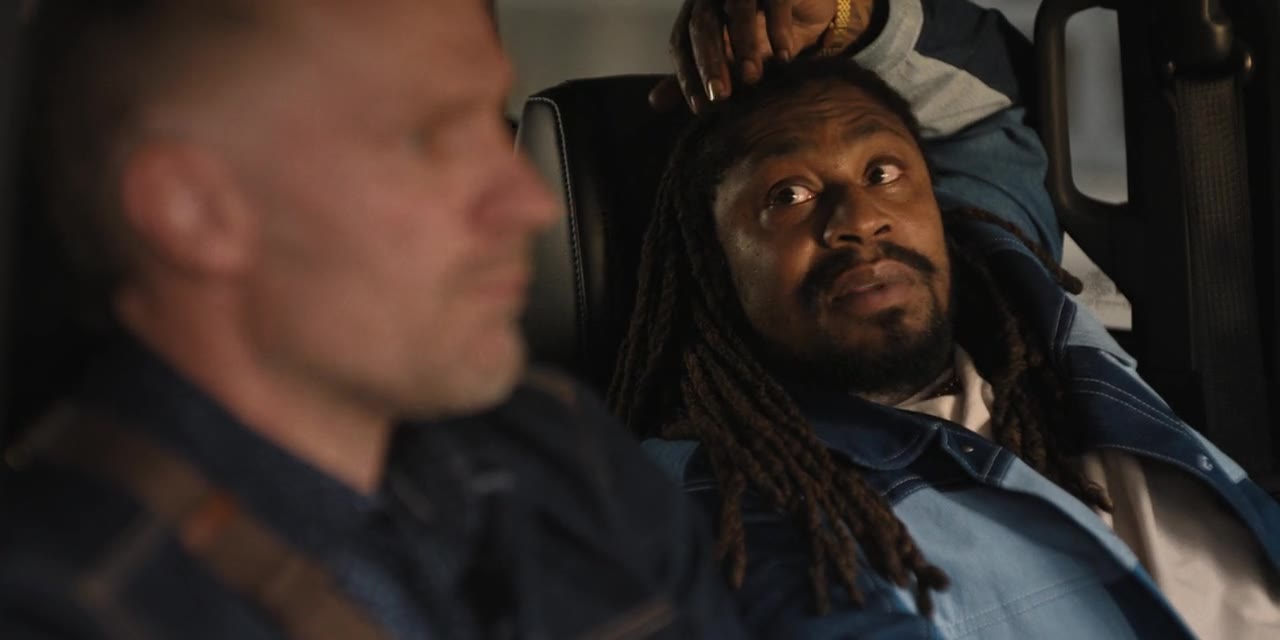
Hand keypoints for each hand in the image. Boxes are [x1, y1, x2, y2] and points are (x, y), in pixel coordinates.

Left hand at [650, 0, 875, 112]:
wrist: (806, 8)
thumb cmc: (762, 34)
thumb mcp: (728, 59)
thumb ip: (694, 76)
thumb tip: (654, 102)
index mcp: (696, 13)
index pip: (680, 43)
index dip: (686, 76)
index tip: (700, 109)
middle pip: (702, 25)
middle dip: (709, 63)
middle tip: (720, 97)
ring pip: (736, 10)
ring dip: (743, 46)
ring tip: (753, 79)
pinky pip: (775, 1)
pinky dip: (778, 29)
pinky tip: (784, 56)